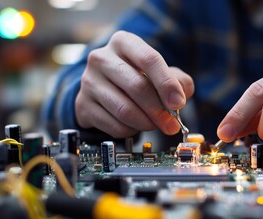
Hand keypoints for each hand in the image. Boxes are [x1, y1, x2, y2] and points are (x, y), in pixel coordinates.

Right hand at [75, 31, 193, 137]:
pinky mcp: (82, 105)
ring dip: (146, 123)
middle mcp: (101, 58)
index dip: (166, 84)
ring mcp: (89, 82)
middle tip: (172, 124)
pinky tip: (135, 125)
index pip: (149, 59)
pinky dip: (131, 130)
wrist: (104, 87)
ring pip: (124, 110)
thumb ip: (178, 82)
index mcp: (123, 42)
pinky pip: (113, 125)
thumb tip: (179, 100)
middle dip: (159, 110)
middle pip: (137, 87)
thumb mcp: (161, 72)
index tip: (179, 103)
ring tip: (155, 124)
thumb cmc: (138, 76)